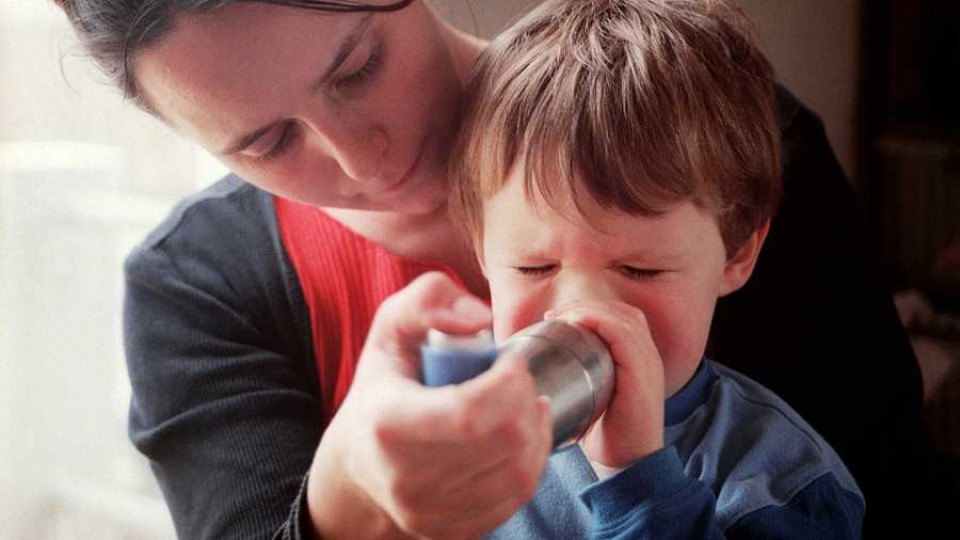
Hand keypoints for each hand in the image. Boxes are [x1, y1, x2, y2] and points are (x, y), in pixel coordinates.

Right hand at [308, 272, 552, 538]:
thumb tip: (477, 317)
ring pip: (521, 471)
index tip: (510, 360)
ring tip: (523, 403)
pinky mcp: (456, 531)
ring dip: (535, 428)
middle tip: (517, 379)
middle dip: (525, 398)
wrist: (356, 473)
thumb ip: (428, 300)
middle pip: (505, 440)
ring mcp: (432, 513)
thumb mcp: (388, 330)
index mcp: (388, 425)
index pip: (473, 411)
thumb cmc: (380, 393)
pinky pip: (518, 496)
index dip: (511, 380)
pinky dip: (532, 460)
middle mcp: (408, 479)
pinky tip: (521, 436)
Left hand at [548, 300, 664, 472]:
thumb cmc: (606, 434)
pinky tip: (576, 322)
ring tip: (560, 317)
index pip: (620, 316)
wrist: (628, 463)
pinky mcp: (641, 372)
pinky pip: (623, 333)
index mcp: (640, 359)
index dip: (590, 308)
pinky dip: (598, 321)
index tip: (556, 318)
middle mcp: (649, 355)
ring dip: (587, 310)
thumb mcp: (594, 397)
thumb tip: (540, 368)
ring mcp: (648, 362)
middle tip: (554, 315)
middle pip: (620, 311)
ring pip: (621, 316)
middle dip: (585, 306)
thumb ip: (581, 378)